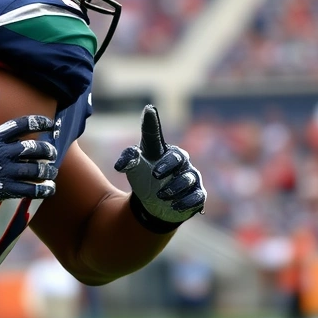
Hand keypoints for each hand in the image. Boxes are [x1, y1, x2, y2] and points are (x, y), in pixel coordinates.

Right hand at [0, 84, 58, 216]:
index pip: (23, 125)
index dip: (41, 122)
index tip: (52, 124)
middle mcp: (1, 153)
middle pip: (34, 148)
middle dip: (48, 150)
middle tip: (52, 152)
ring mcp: (3, 172)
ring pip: (35, 169)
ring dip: (48, 170)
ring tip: (52, 171)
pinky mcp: (3, 190)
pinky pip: (29, 189)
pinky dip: (43, 189)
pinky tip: (50, 188)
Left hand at [114, 105, 205, 232]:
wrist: (152, 203)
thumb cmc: (143, 177)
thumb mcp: (133, 167)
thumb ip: (127, 161)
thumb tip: (119, 166)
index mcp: (161, 149)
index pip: (154, 135)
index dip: (151, 123)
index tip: (148, 111)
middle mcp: (180, 160)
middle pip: (178, 157)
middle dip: (167, 165)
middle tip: (155, 174)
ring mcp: (190, 177)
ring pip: (188, 179)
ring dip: (174, 187)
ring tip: (160, 196)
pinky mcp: (197, 194)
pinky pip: (197, 196)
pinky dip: (187, 202)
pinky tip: (175, 206)